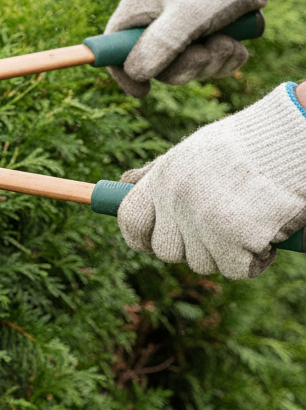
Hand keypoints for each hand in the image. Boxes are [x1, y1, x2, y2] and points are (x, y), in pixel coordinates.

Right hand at [106, 0, 291, 96]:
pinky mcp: (205, 25)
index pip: (113, 45)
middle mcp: (155, 14)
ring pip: (185, 61)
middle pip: (155, 61)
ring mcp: (180, 20)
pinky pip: (207, 56)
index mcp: (138, 6)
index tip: (142, 92)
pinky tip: (238, 44)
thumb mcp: (187, 15)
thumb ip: (158, 46)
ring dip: (211, 61)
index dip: (123, 71)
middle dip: (186, 66)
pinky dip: (224, 56)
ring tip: (230, 43)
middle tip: (208, 54)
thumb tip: (134, 73)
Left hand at [118, 83, 305, 278]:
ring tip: (248, 220)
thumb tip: (122, 182)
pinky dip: (255, 259)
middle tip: (219, 231)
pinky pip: (235, 269)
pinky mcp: (232, 236)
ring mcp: (201, 219)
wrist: (287, 140)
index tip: (153, 243)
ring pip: (201, 263)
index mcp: (161, 177)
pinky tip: (266, 232)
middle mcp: (174, 199)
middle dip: (190, 249)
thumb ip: (156, 174)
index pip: (129, 220)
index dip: (139, 238)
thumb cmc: (242, 147)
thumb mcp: (188, 153)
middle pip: (165, 251)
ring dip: (226, 252)